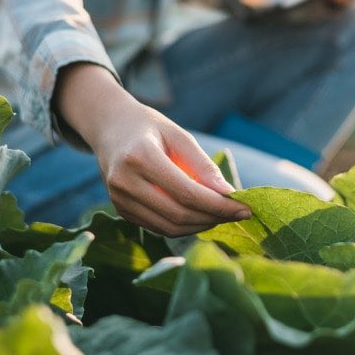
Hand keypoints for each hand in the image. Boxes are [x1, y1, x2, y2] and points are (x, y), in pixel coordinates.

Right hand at [54, 64, 250, 236]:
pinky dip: (184, 226)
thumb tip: (229, 194)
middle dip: (213, 218)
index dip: (219, 205)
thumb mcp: (179, 135)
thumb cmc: (149, 127)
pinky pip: (158, 227)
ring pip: (169, 227)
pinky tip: (201, 216)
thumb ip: (203, 166)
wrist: (109, 127)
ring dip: (200, 226)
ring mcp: (119, 200)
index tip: (245, 208)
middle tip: (237, 213)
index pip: (187, 193)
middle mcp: (125, 182)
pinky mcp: (120, 210)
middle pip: (178, 214)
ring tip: (222, 215)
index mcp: (140, 157)